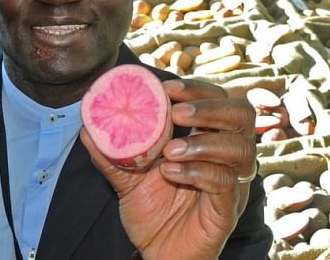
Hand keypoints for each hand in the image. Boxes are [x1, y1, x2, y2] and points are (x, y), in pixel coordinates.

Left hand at [80, 78, 256, 259]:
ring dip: (204, 142)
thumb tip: (87, 125)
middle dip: (210, 106)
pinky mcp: (228, 209)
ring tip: (170, 151)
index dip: (199, 89)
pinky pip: (225, 182)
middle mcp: (228, 157)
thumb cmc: (153, 215)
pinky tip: (171, 172)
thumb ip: (113, 153)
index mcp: (210, 139)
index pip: (220, 100)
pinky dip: (197, 172)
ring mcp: (233, 182)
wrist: (159, 256)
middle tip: (176, 112)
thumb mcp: (128, 179)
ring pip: (240, 148)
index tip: (167, 88)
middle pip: (242, 114)